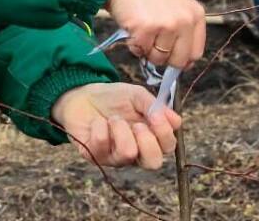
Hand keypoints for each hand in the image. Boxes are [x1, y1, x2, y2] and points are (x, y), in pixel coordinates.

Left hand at [51, 82, 181, 169]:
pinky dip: (100, 126)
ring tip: (113, 119)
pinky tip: (98, 123)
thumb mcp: (136, 95)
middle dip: (147, 141)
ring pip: (128, 154)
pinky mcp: (95, 157)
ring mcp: (115, 157)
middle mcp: (136, 152)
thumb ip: (155, 106)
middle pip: (153, 163)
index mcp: (150, 137)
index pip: (168, 146)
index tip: (156, 114)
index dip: (165, 133)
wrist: (82, 96)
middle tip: (137, 124)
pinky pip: (102, 145)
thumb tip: (176, 121)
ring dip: (121, 129)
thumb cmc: (113, 98)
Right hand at [104, 0, 205, 68]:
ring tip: (143, 29)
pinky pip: (140, 52)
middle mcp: (185, 20)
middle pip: (179, 61)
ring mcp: (166, 25)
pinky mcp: (146, 29)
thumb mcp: (176, 7)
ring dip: (147, 50)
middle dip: (164, 57)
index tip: (170, 54)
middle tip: (153, 41)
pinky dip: (134, 45)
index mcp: (196, 14)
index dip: (181, 58)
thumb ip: (183, 32)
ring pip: (158, 59)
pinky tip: (133, 28)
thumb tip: (184, 65)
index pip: (196, 53)